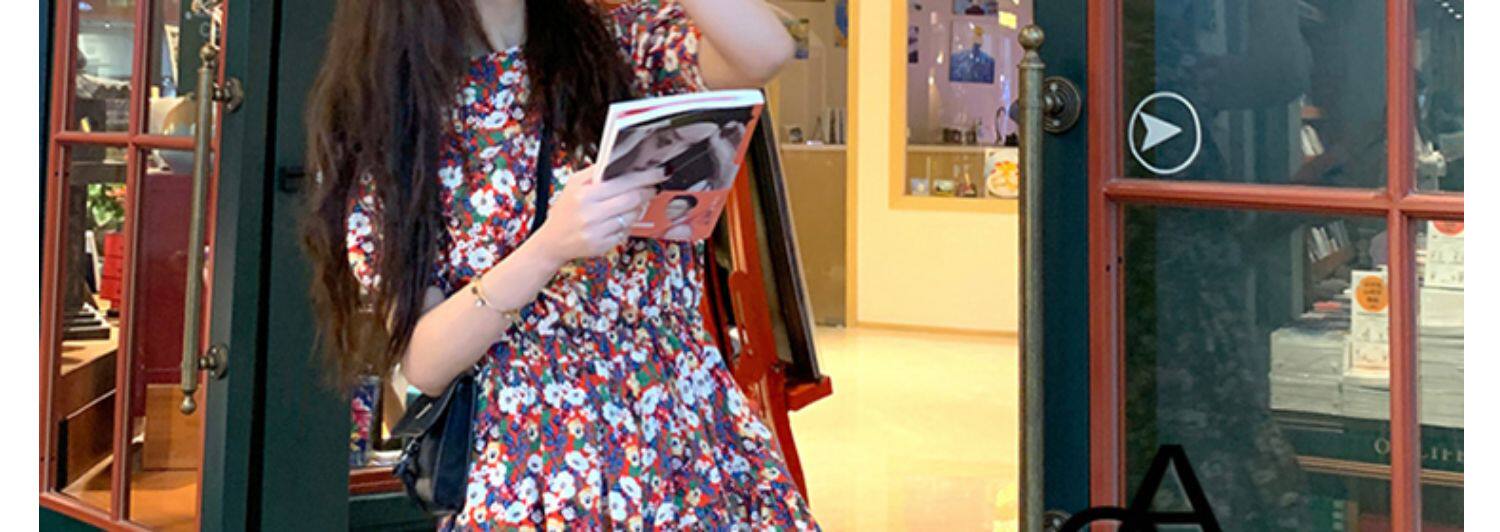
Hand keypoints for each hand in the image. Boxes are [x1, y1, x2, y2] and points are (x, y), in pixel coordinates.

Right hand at [531, 164, 661, 262]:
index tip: (658, 173)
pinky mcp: (602, 246)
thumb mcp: (574, 184)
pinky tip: (618, 220)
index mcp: (585, 194)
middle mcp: (591, 214)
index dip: (646, 178)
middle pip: (633, 200)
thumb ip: (596, 171)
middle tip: (651, 188)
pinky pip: (625, 232)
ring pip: (632, 216)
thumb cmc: (566, 210)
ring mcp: (598, 232)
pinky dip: (626, 224)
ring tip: (629, 204)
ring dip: (637, 209)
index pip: (625, 183)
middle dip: (646, 192)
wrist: (553, 241)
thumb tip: (618, 160)